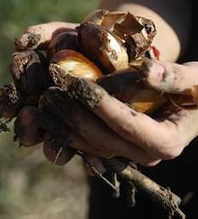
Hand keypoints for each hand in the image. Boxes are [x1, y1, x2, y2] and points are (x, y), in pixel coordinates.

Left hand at [15, 22, 197, 171]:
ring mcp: (125, 153)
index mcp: (165, 141)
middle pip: (102, 139)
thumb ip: (174, 76)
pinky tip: (44, 109)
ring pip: (87, 143)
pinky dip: (63, 125)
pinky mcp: (110, 145)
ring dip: (62, 123)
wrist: (191, 98)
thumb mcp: (195, 78)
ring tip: (42, 99)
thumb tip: (146, 71)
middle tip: (52, 92)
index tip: (81, 85)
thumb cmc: (196, 86)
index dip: (103, 106)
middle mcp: (143, 154)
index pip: (128, 126)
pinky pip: (82, 140)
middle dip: (75, 115)